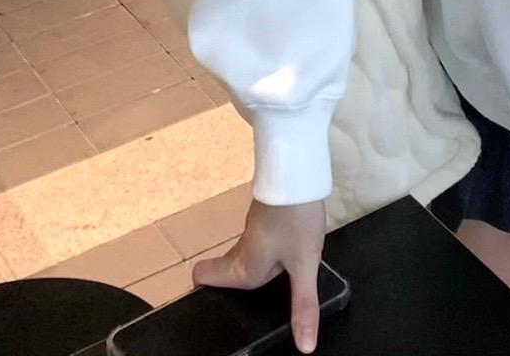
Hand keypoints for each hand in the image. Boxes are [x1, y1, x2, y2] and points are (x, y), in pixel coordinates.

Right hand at [194, 198, 326, 352]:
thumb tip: (304, 347)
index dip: (203, 286)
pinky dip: (262, 249)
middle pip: (223, 268)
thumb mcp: (305, 266)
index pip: (206, 277)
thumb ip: (303, 306)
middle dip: (224, 281)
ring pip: (241, 252)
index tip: (205, 296)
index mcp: (244, 266)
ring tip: (261, 280)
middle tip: (230, 294)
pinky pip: (256, 239)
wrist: (298, 171)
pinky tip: (280, 251)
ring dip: (245, 265)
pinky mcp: (265, 214)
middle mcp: (242, 248)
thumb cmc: (295, 220)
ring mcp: (252, 228)